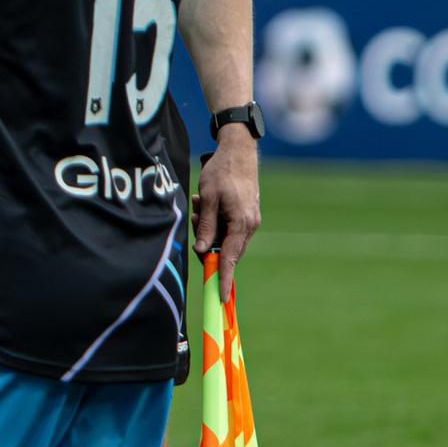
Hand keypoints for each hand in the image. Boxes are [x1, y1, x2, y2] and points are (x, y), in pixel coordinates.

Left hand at [192, 130, 261, 301]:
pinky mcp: (247, 214)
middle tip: (197, 217)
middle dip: (207, 241)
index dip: (225, 278)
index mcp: (242, 223)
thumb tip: (203, 251)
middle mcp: (250, 225)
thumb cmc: (222, 171)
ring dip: (209, 228)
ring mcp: (250, 220)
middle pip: (226, 250)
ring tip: (200, 204)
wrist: (239, 150)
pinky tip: (205, 203)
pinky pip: (229, 228)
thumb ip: (206, 226)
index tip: (221, 296)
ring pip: (225, 238)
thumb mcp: (208, 199)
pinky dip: (215, 221)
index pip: (230, 258)